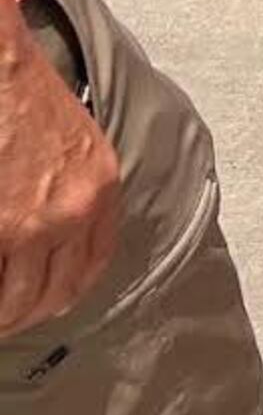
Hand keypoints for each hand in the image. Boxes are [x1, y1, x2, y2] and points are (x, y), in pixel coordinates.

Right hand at [0, 19, 121, 335]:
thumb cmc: (28, 96)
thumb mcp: (76, 144)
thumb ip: (75, 192)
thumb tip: (51, 243)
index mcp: (100, 189)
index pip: (90, 267)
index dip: (62, 294)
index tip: (41, 303)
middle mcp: (72, 211)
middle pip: (51, 296)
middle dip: (23, 314)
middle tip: (6, 318)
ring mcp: (30, 224)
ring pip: (15, 300)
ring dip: (2, 313)